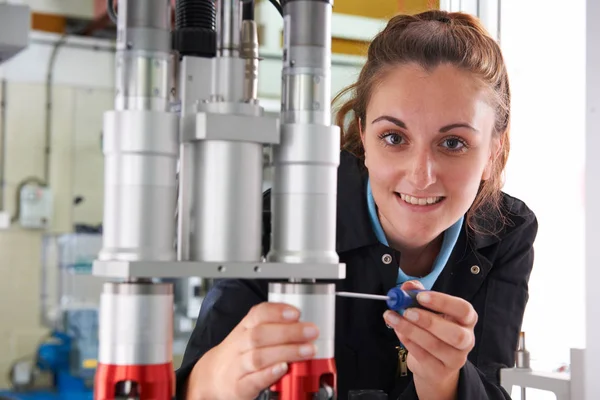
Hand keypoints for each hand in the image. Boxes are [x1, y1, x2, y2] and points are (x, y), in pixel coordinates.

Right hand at [186, 302, 319, 399]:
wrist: (211, 377)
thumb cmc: (237, 355)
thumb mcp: (249, 334)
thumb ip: (271, 326)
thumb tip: (302, 322)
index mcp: (243, 329)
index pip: (257, 314)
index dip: (277, 312)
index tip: (296, 313)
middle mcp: (239, 345)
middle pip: (260, 335)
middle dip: (289, 332)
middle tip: (311, 332)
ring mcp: (237, 367)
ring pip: (258, 357)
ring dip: (285, 352)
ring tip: (307, 351)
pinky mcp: (238, 387)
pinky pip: (252, 380)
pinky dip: (268, 374)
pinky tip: (283, 369)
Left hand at [383, 281, 477, 399]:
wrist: (434, 365)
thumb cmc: (434, 331)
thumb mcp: (428, 310)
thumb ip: (418, 294)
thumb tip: (407, 286)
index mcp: (466, 320)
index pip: (464, 310)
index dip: (443, 302)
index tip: (421, 296)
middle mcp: (466, 340)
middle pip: (455, 333)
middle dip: (428, 321)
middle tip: (407, 312)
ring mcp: (455, 358)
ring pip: (435, 345)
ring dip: (411, 330)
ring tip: (393, 319)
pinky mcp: (440, 371)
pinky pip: (423, 357)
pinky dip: (408, 342)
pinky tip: (399, 332)